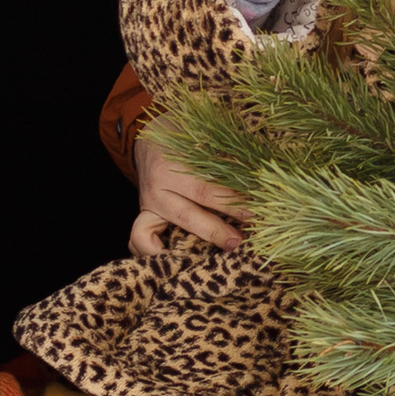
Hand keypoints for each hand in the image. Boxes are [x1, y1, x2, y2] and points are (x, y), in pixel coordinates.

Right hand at [132, 135, 248, 255]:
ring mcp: (147, 204)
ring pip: (161, 232)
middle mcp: (156, 188)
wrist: (150, 133)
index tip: (255, 211)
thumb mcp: (201, 139)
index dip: (231, 202)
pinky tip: (175, 262)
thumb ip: (223, 160)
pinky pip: (139, 239)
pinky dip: (152, 253)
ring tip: (214, 252)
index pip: (204, 189)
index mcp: (170, 165)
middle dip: (216, 230)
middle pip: (188, 214)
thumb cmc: (182, 136)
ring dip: (189, 245)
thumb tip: (255, 182)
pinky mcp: (143, 215)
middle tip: (240, 241)